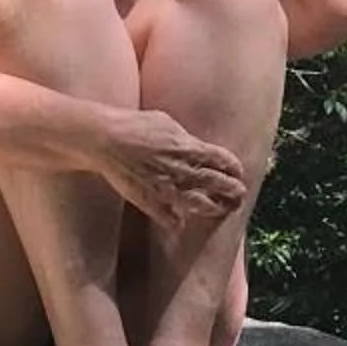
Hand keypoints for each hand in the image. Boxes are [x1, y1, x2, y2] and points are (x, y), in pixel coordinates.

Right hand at [102, 108, 248, 227]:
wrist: (107, 141)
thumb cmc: (135, 125)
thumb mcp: (167, 123)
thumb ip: (184, 138)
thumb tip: (192, 145)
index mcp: (191, 148)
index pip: (224, 161)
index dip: (234, 169)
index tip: (238, 173)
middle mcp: (185, 171)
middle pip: (219, 184)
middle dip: (233, 191)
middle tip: (239, 195)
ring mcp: (169, 190)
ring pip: (201, 205)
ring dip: (214, 208)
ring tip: (219, 209)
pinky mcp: (152, 203)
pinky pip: (171, 219)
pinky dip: (177, 222)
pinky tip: (180, 222)